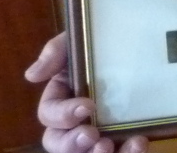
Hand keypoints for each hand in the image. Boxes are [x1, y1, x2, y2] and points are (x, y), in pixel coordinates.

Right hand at [25, 32, 148, 152]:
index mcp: (62, 96)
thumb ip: (57, 51)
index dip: (63, 115)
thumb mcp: (80, 38)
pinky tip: (138, 143)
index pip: (50, 114)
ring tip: (109, 147)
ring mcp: (101, 130)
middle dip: (72, 145)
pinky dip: (128, 152)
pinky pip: (121, 151)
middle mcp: (76, 119)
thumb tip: (32, 75)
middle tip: (93, 137)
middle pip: (59, 143)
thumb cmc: (105, 38)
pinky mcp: (125, 136)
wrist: (145, 35)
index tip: (87, 106)